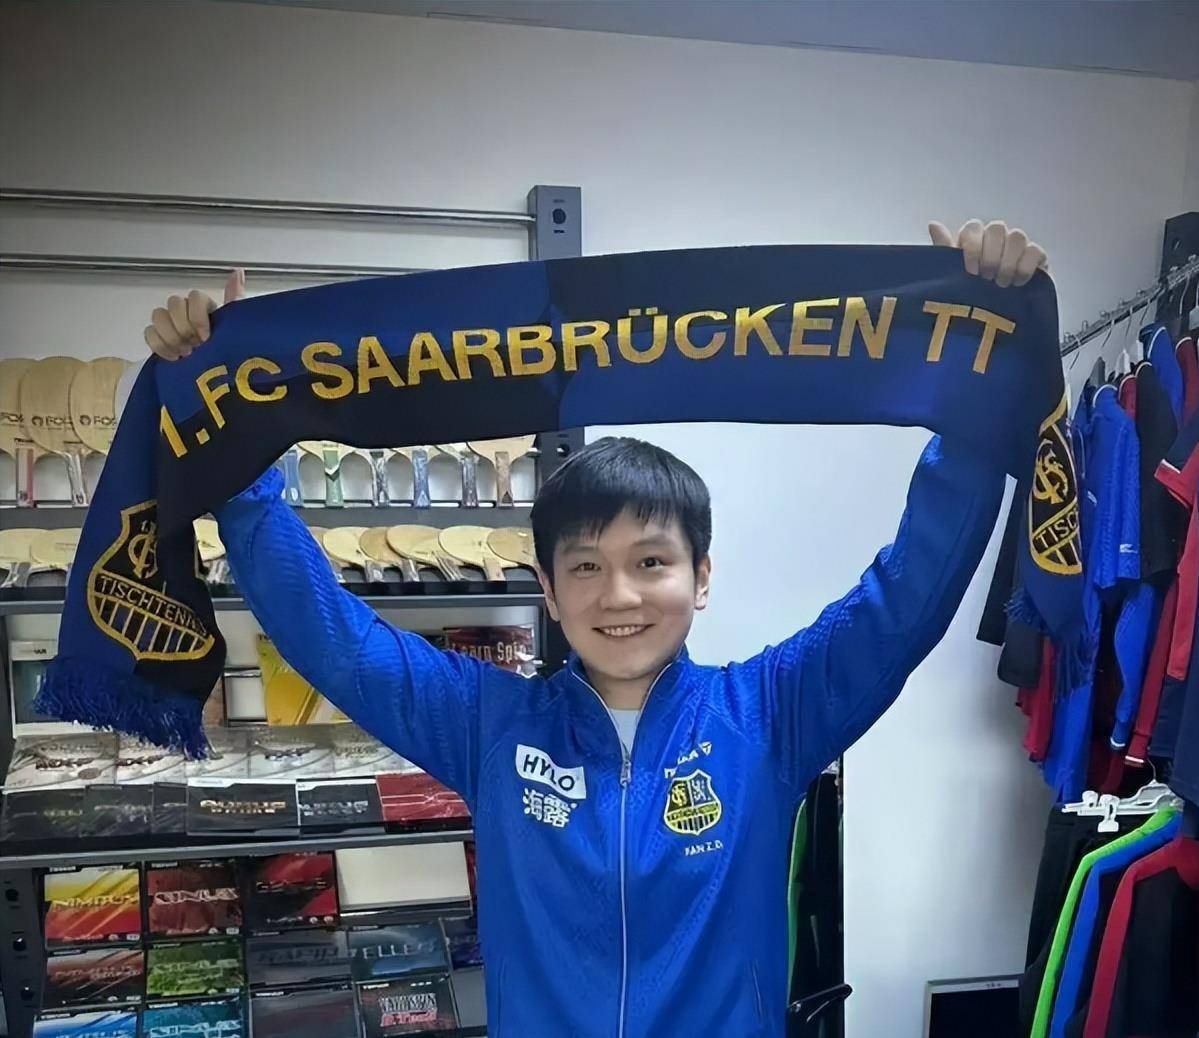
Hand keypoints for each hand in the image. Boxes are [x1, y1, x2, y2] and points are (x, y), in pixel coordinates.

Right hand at [144, 269, 245, 360]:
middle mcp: (185, 311)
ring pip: (158, 315)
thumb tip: (237, 271)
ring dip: (171, 337)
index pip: (194, 297)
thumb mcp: (237, 326)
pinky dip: (160, 346)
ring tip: (185, 353)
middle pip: (173, 303)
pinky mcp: (159, 339)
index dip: (198, 317)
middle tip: (195, 346)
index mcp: (204, 306)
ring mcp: (170, 324)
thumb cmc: (228, 349)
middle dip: (184, 328)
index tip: (207, 338)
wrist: (216, 378)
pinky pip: (148, 333)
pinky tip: (174, 357)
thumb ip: (235, 298)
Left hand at [928, 220, 1047, 287]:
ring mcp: (1017, 245)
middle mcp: (996, 237)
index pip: (973, 227)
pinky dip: (1025, 268)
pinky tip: (1017, 284)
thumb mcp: (952, 274)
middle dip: (990, 255)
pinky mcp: (1036, 256)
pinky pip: (1035, 251)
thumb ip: (944, 250)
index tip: (970, 272)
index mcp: (974, 238)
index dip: (972, 248)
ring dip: (1007, 262)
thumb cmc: (968, 292)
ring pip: (1017, 236)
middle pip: (997, 228)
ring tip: (1001, 284)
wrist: (996, 318)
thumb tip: (933, 224)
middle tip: (986, 279)